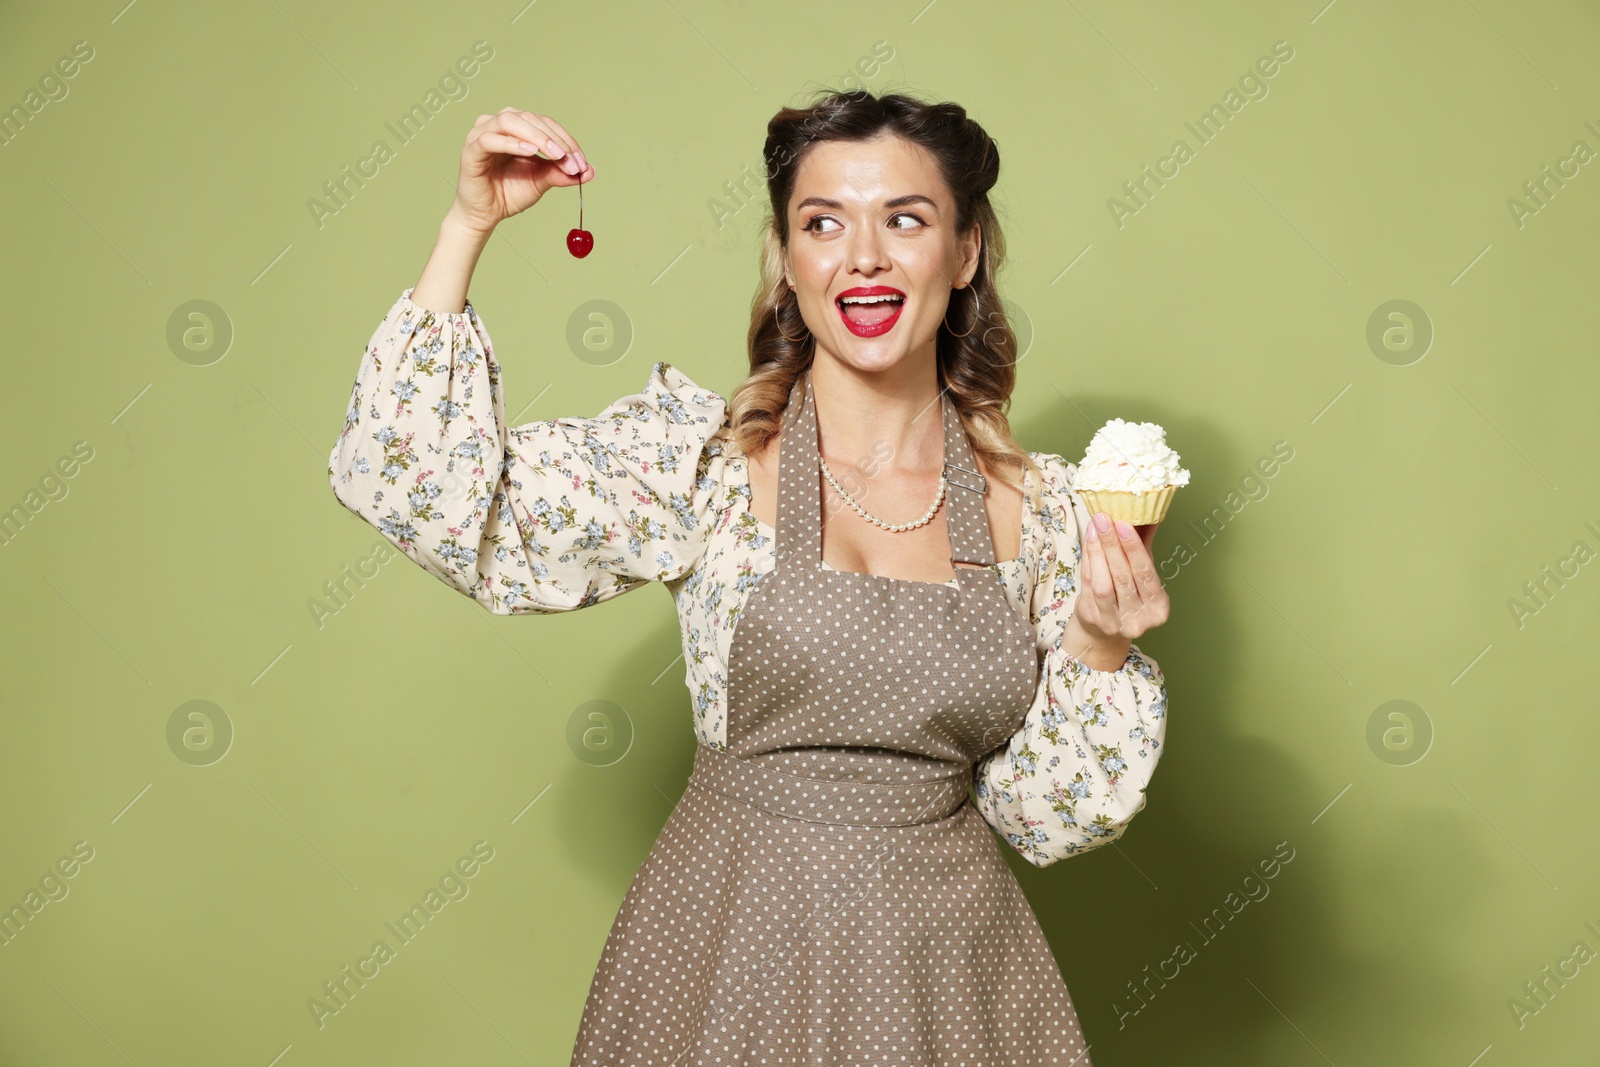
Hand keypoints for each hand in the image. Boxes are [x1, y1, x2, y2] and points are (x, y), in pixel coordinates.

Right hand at [448, 108, 594, 235]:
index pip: (545, 124)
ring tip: (555, 154)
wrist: (486, 215)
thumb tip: (589, 171)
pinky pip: (490, 140)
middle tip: (571, 161)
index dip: (566, 140)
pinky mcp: (471, 150)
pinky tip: (529, 152)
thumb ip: (561, 173)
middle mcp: (498, 125)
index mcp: (517, 127)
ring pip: (510, 121)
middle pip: (530, 118)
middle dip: (555, 139)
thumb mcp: (541, 181)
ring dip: (536, 136)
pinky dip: (511, 143)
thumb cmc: (510, 193)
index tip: (581, 162)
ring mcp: (482, 134)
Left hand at [1067, 512, 1169, 662]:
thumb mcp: (1141, 572)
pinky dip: (1087, 560)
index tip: (1124, 524)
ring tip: (1095, 527)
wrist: (1106, 628)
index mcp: (1158, 609)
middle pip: (1123, 577)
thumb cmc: (1129, 593)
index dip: (1134, 549)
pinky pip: (1087, 585)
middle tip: (1104, 518)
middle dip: (1112, 545)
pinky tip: (1088, 541)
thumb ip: (1145, 546)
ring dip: (1097, 552)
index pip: (1146, 574)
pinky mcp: (1093, 619)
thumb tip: (1151, 512)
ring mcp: (1114, 623)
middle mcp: (1139, 620)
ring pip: (1103, 583)